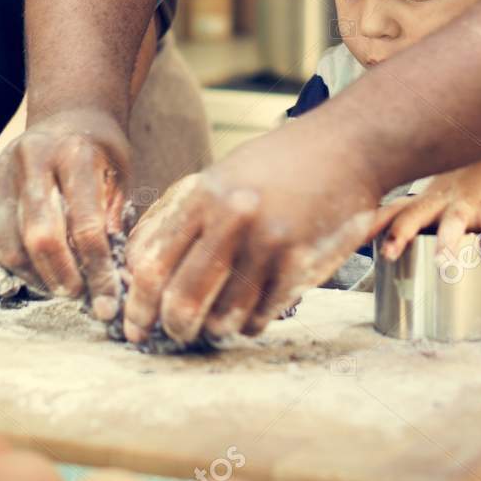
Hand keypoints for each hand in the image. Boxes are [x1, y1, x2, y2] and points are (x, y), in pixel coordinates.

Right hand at [0, 108, 131, 320]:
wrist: (67, 112)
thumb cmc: (101, 149)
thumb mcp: (122, 177)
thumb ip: (115, 222)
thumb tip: (114, 282)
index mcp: (75, 154)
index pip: (86, 226)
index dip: (98, 271)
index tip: (108, 302)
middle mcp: (33, 159)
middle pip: (41, 237)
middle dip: (62, 278)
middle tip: (80, 296)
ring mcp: (4, 171)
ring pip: (10, 244)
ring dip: (36, 278)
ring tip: (60, 288)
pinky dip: (17, 265)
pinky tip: (40, 273)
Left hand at [122, 125, 380, 347]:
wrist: (346, 147)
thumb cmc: (276, 165)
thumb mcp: (218, 178)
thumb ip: (178, 219)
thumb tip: (136, 266)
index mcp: (202, 197)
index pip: (151, 264)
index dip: (137, 304)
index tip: (134, 325)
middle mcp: (231, 220)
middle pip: (181, 300)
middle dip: (171, 328)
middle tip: (173, 333)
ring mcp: (268, 244)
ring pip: (222, 318)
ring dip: (213, 329)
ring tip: (214, 323)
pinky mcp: (301, 264)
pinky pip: (260, 317)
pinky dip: (248, 323)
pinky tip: (248, 312)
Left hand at [369, 151, 480, 266]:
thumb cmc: (454, 190)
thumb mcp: (424, 201)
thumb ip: (397, 220)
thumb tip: (361, 245)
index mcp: (418, 204)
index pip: (387, 215)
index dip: (368, 228)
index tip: (347, 242)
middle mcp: (437, 204)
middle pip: (413, 216)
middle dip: (400, 234)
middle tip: (388, 254)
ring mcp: (464, 206)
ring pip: (453, 223)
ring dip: (447, 243)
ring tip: (443, 262)